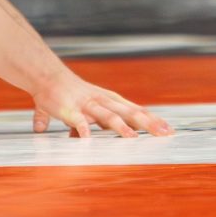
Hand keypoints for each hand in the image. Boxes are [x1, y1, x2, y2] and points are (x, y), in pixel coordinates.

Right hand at [31, 69, 174, 137]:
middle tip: (165, 133)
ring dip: (121, 128)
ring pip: (108, 116)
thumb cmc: (69, 92)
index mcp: (109, 100)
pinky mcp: (70, 110)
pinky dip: (83, 130)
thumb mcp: (88, 107)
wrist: (47, 76)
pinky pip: (78, 122)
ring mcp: (87, 105)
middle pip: (129, 113)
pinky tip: (88, 140)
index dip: (152, 119)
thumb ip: (97, 122)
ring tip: (133, 139)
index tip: (168, 129)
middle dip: (148, 124)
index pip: (135, 110)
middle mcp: (103, 101)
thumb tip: (96, 136)